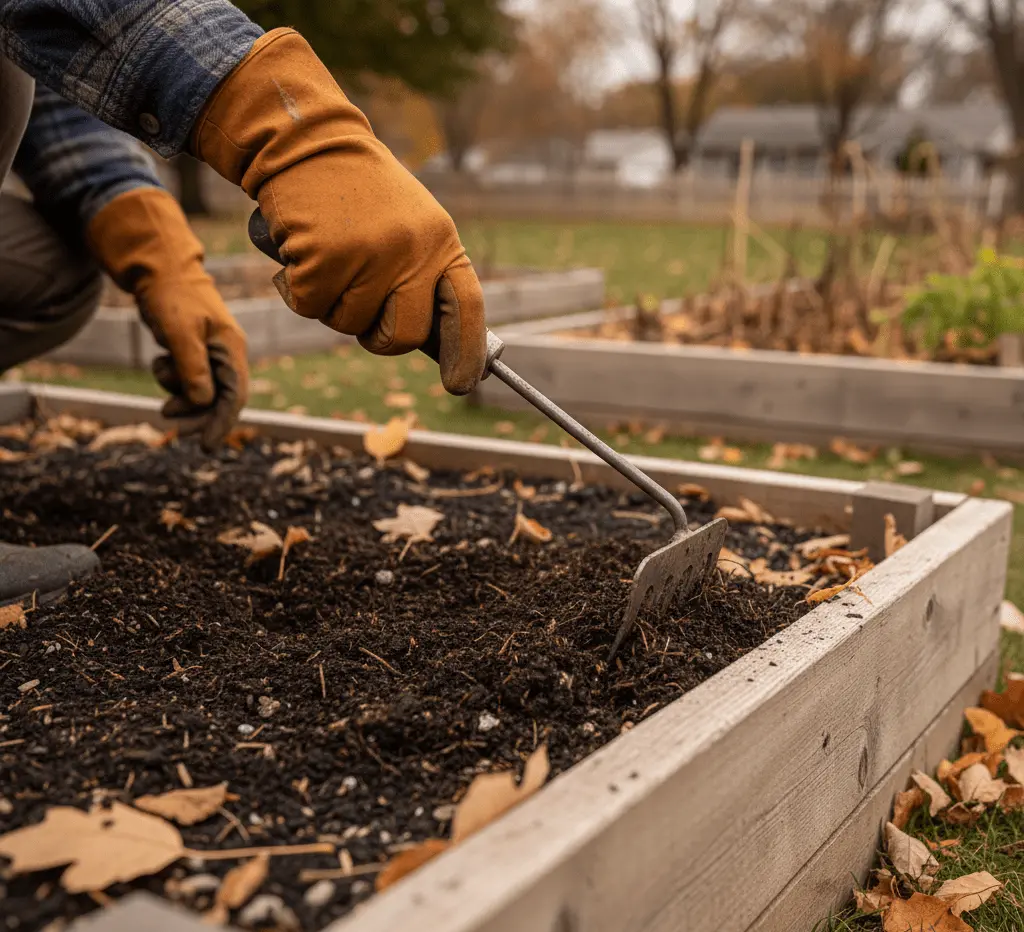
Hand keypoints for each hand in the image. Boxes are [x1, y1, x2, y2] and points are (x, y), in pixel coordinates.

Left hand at [87, 188, 248, 450]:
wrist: (158, 269)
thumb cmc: (173, 296)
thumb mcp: (181, 333)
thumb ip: (193, 368)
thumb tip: (203, 402)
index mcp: (232, 349)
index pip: (234, 395)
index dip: (222, 423)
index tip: (205, 445)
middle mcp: (226, 354)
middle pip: (220, 398)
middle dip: (198, 416)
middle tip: (175, 431)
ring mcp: (211, 353)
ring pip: (201, 391)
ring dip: (182, 399)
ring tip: (162, 403)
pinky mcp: (195, 352)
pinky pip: (188, 378)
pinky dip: (173, 381)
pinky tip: (161, 364)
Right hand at [191, 28, 485, 395]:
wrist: (306, 141)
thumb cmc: (357, 193)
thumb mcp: (408, 225)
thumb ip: (421, 275)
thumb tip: (430, 343)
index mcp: (441, 242)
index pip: (467, 307)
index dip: (467, 351)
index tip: (460, 384)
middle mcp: (413, 251)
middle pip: (404, 336)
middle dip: (377, 337)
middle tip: (358, 309)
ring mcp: (371, 255)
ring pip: (349, 325)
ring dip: (330, 304)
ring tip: (327, 255)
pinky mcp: (326, 258)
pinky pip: (310, 307)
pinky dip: (296, 289)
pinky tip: (299, 250)